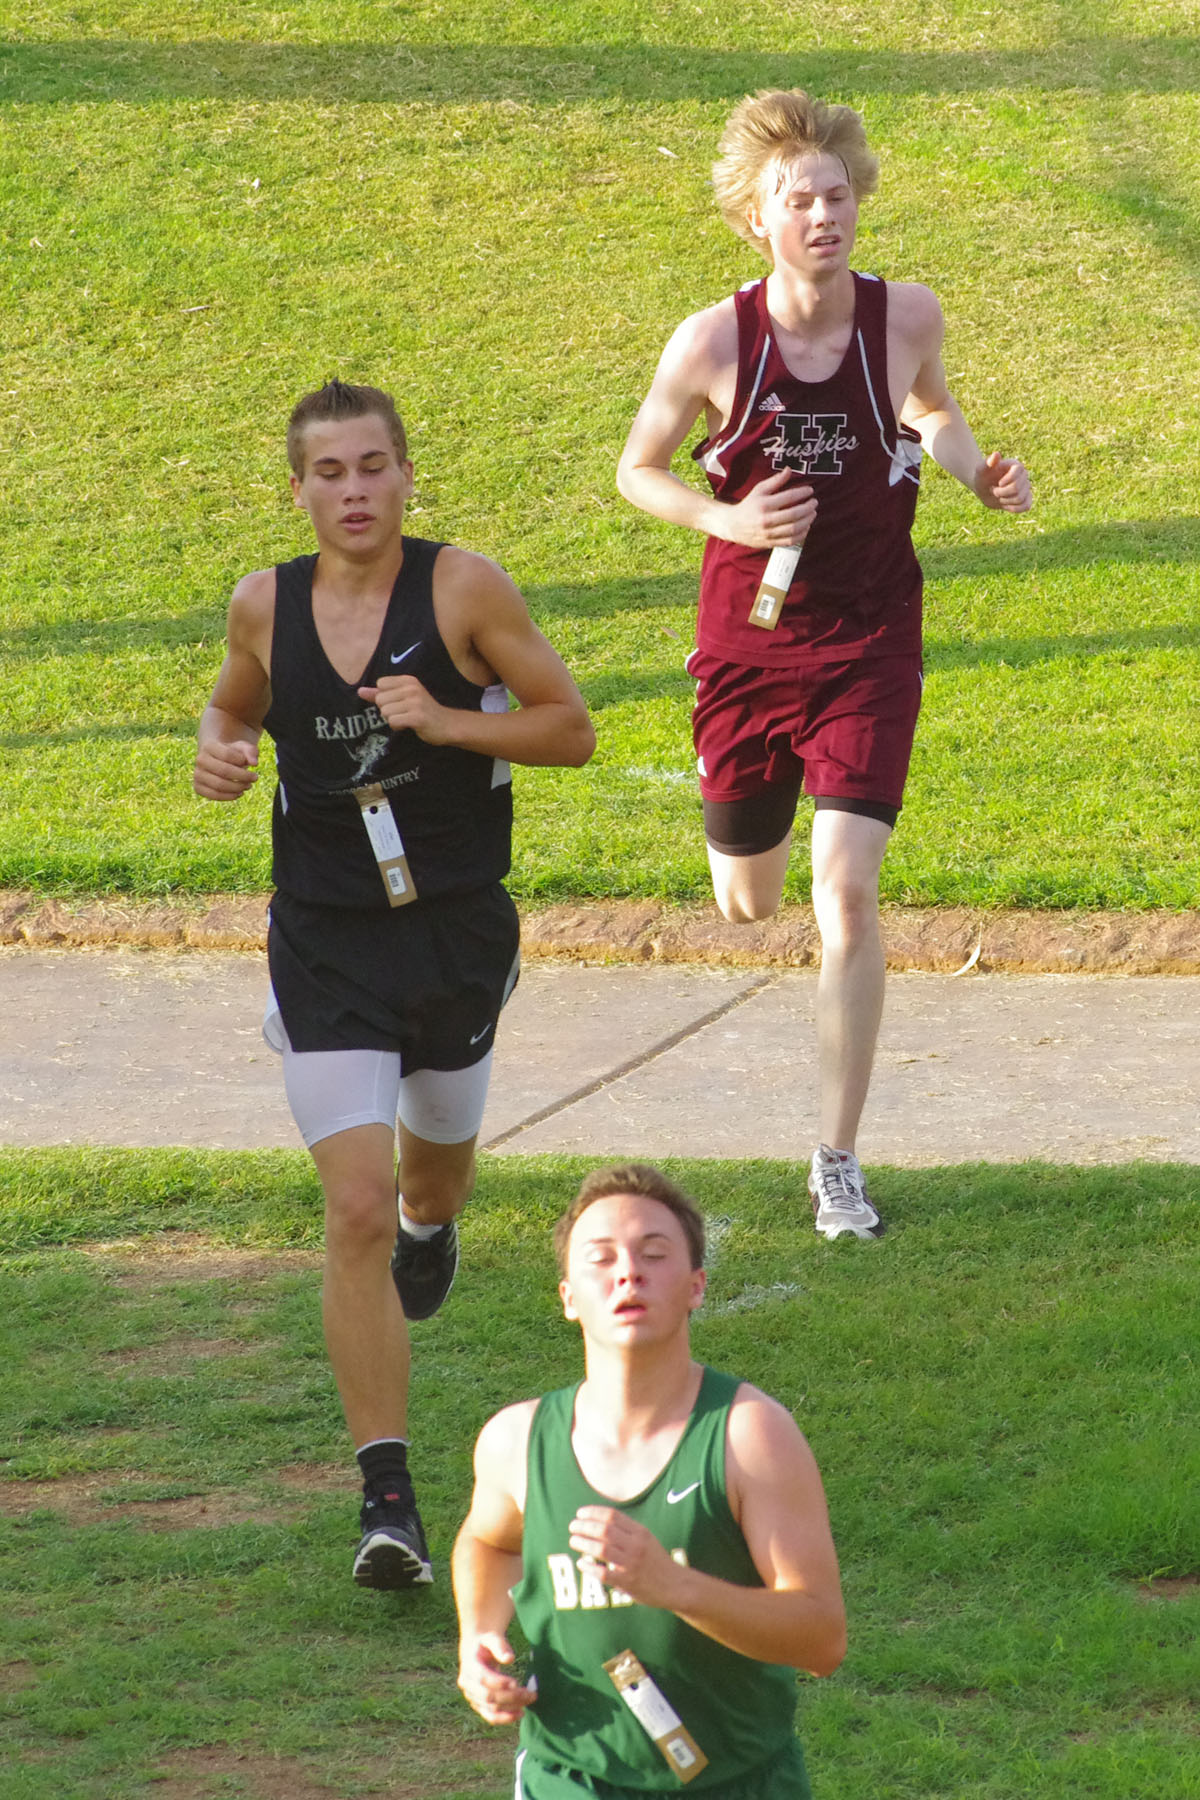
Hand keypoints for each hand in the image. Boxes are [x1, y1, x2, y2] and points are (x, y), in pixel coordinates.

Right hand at [193, 739, 257, 800]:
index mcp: (209, 746)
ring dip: (238, 788)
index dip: (242, 761)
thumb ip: (251, 751)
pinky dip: (230, 796)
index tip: (252, 764)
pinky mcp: (198, 787)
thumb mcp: (243, 748)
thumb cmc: (232, 753)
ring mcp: (197, 774)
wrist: (216, 760)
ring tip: (248, 786)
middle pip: (224, 771)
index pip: (227, 755)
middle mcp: (200, 760)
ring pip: (219, 785)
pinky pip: (214, 796)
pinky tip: (239, 793)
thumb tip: (254, 763)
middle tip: (255, 778)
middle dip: (243, 776)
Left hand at [359, 676, 452, 742]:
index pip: (380, 684)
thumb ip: (381, 693)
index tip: (399, 703)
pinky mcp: (417, 717)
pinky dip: (398, 727)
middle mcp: (412, 688)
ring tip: (407, 719)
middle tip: (404, 713)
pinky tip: (409, 725)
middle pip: (380, 699)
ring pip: (385, 712)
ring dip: (393, 720)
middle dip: (388, 710)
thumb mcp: (403, 697)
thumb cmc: (423, 711)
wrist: (447, 724)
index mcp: (408, 680)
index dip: (385, 697)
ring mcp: (415, 702)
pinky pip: (393, 721)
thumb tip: (360, 691)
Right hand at [458, 1632, 537, 1725]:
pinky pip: (490, 1716)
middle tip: (531, 1694)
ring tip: (530, 1701)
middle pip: (488, 1696)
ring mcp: (471, 1697)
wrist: (476, 1651)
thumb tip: (509, 1659)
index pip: (482, 1678)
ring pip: (491, 1708)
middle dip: (511, 1697)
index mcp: (468, 1666)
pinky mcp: (478, 1705)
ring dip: (511, 1708)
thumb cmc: (486, 1643)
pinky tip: (520, 1713)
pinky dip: (505, 1718)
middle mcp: (467, 1684)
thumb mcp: (492, 1638)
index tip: (517, 1683)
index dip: (499, 1682)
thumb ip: (500, 1646)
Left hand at [567, 1507, 684, 1609]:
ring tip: (573, 1541)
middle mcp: (636, 1545)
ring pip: (601, 1549)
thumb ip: (626, 1530)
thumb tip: (598, 1520)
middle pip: (604, 1530)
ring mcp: (632, 1564)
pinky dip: (589, 1567)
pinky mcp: (628, 1582)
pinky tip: (581, 1563)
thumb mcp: (646, 1538)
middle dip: (584, 1526)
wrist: (675, 1585)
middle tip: (572, 1526)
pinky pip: (603, 1573)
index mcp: (640, 1532)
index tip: (580, 1513)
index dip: (593, 1512)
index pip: (612, 1515)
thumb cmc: (656, 1560)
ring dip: (583, 1543)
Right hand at [726, 469, 816, 549]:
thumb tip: (789, 470)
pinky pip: (790, 541)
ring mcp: (769, 533)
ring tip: (812, 514)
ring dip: (807, 521)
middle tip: (814, 502)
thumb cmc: (749, 505)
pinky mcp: (770, 543)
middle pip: (794, 514)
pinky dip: (801, 534)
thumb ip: (775, 481)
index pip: (789, 497)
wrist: (734, 526)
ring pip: (794, 529)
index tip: (810, 490)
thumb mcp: (759, 490)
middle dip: (808, 507)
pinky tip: (806, 527)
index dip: (803, 493)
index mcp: (764, 504)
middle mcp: (766, 520)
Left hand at [973, 451, 1031, 512]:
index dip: (1009, 479)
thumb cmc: (982, 476)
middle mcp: (1023, 475)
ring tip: (998, 496)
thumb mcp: (981, 469)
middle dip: (1001, 493)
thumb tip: (996, 454)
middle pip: (1017, 488)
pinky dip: (1014, 508)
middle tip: (993, 490)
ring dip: (1005, 501)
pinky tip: (1005, 505)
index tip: (999, 483)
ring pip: (1020, 499)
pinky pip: (1026, 506)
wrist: (983, 489)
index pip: (1020, 470)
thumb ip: (988, 462)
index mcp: (1016, 465)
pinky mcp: (1025, 499)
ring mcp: (1025, 487)